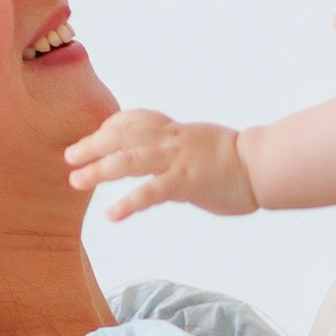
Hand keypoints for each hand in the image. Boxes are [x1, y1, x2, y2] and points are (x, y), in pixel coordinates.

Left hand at [63, 108, 256, 218]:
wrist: (265, 165)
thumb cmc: (239, 160)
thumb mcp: (203, 146)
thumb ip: (181, 152)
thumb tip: (169, 164)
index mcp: (176, 131)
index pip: (135, 119)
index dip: (110, 127)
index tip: (95, 136)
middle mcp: (172, 140)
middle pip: (123, 135)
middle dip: (93, 145)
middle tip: (70, 157)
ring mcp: (177, 160)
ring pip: (129, 159)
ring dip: (99, 169)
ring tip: (77, 181)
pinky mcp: (185, 182)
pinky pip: (150, 192)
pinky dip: (128, 203)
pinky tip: (111, 215)